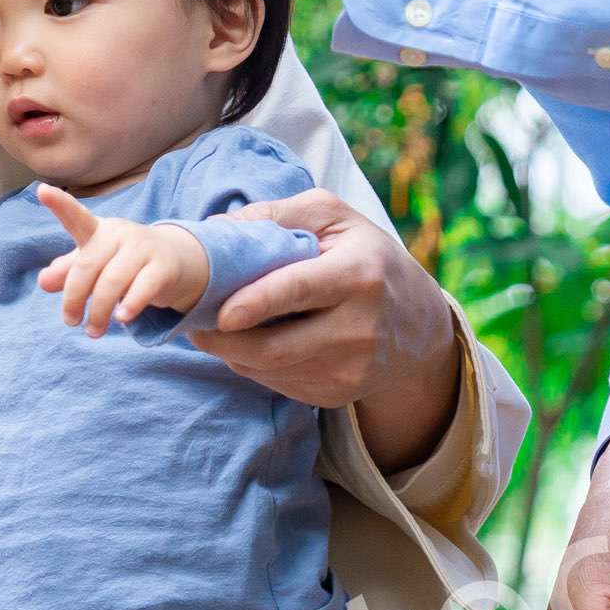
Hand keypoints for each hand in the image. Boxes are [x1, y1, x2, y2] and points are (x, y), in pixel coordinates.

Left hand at [29, 185, 211, 335]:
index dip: (59, 205)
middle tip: (71, 322)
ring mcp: (143, 247)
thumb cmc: (124, 263)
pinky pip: (144, 286)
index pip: (77, 218)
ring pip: (112, 280)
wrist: (176, 262)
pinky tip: (122, 318)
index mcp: (98, 231)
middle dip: (74, 298)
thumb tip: (43, 281)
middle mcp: (120, 233)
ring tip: (93, 331)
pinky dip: (131, 304)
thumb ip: (68, 272)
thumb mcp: (95, 265)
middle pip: (88, 266)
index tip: (42, 191)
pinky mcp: (164, 266)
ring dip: (99, 311)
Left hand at [172, 184, 456, 458]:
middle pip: (276, 346)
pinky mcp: (337, 394)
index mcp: (360, 274)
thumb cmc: (367, 259)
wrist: (417, 325)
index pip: (300, 290)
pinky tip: (251, 342)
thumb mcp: (335, 219)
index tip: (221, 311)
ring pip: (268, 369)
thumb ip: (279, 214)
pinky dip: (253, 365)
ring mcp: (350, 369)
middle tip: (192, 320)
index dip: (257, 302)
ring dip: (231, 351)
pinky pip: (277, 383)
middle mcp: (360, 328)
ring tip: (214, 327)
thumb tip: (218, 227)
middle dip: (224, 338)